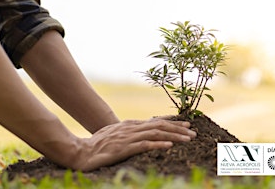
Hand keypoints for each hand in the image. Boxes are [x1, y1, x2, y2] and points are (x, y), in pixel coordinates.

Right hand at [69, 119, 195, 170]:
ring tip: (188, 139)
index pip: (156, 122)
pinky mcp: (123, 148)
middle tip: (193, 132)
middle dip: (178, 129)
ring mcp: (128, 138)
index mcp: (130, 125)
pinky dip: (158, 144)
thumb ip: (130, 132)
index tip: (187, 124)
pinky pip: (144, 145)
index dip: (172, 123)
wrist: (81, 152)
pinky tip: (169, 145)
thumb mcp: (116, 134)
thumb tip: (143, 132)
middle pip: (160, 126)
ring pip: (156, 133)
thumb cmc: (98, 144)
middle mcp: (131, 128)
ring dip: (174, 135)